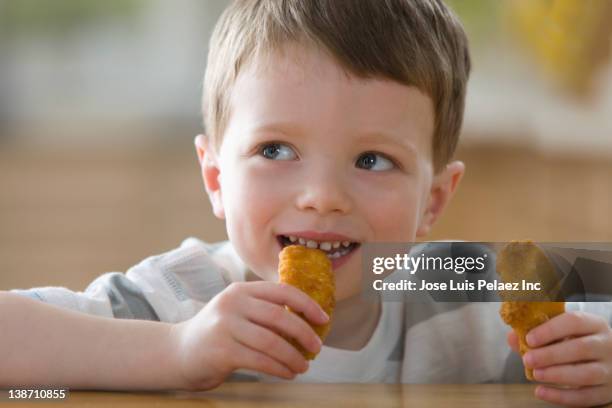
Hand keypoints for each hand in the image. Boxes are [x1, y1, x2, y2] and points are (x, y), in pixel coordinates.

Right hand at [169, 281, 328, 389]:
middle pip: (279, 317)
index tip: (323, 319)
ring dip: (293, 357)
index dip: (306, 304)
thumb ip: (263, 310)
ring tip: (303, 366)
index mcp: (241, 290)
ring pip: (271, 342)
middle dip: (304, 333)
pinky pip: (260, 361)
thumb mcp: (237, 311)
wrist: (178, 352)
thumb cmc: (217, 333)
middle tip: (317, 348)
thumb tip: (306, 322)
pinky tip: (288, 374)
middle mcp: (232, 304)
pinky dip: (279, 369)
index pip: (281, 291)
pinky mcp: (221, 351)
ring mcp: (225, 327)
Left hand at [507, 311, 611, 405]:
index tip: (529, 339)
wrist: (603, 359)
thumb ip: (535, 332)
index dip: (550, 330)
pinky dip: (561, 397)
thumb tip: (513, 337)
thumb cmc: (574, 341)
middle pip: (580, 348)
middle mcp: (606, 345)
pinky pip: (586, 397)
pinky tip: (541, 392)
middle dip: (550, 355)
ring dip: (557, 375)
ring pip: (586, 374)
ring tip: (536, 374)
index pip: (574, 321)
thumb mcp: (560, 331)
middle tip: (528, 359)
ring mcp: (609, 369)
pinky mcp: (607, 391)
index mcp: (593, 324)